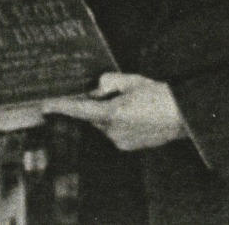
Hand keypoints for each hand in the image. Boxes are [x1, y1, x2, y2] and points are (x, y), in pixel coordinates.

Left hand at [44, 73, 185, 150]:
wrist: (183, 117)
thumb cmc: (159, 95)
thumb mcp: (132, 81)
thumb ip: (110, 82)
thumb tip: (97, 87)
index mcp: (112, 115)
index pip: (79, 110)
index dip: (61, 107)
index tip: (45, 106)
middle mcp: (113, 132)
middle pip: (93, 117)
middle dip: (97, 106)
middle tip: (115, 94)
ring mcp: (120, 142)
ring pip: (104, 125)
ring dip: (110, 114)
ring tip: (134, 104)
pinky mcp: (128, 147)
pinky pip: (115, 133)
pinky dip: (119, 123)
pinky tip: (137, 115)